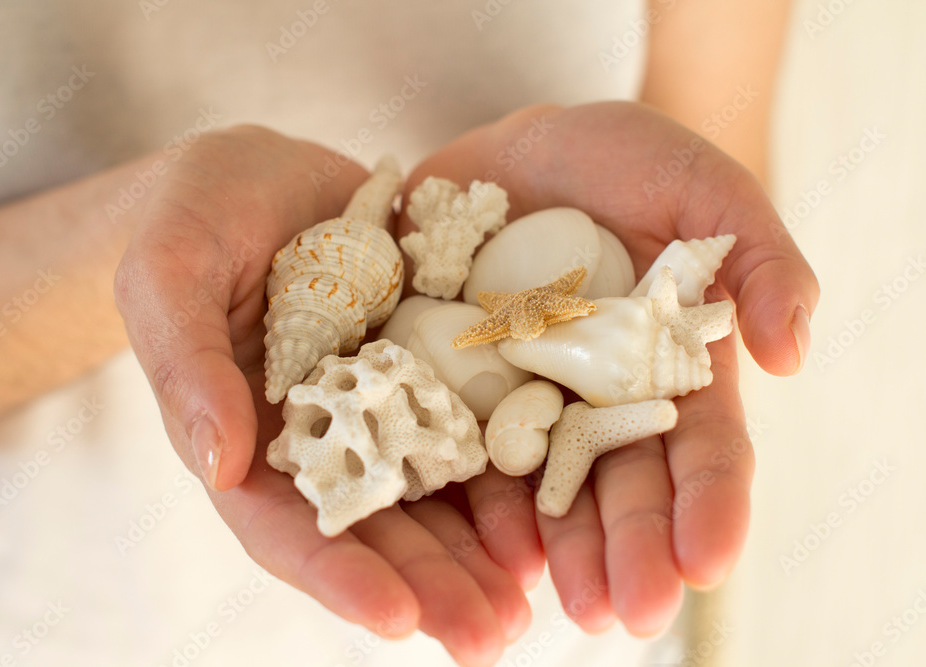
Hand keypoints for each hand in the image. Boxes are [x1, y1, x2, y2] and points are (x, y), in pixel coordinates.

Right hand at [113, 126, 528, 665]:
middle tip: (491, 638)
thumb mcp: (170, 271)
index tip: (394, 618)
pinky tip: (554, 509)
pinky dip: (511, 471)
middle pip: (375, 529)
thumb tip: (216, 464)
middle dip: (430, 587)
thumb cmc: (197, 216)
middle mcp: (325, 438)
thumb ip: (185, 362)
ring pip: (435, 495)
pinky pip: (476, 425)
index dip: (336, 573)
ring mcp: (384, 405)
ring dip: (481, 553)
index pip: (285, 524)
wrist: (267, 172)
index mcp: (248, 437)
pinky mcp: (434, 366)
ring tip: (533, 601)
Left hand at [396, 102, 819, 635]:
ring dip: (555, 550)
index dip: (708, 502)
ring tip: (563, 604)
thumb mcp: (701, 188)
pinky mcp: (455, 384)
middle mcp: (596, 399)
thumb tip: (793, 356)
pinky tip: (485, 549)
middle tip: (627, 613)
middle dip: (628, 549)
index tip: (708, 558)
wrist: (517, 146)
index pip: (698, 445)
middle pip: (618, 484)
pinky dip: (474, 502)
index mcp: (667, 368)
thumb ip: (759, 260)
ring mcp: (524, 398)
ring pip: (542, 488)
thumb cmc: (620, 160)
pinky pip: (462, 451)